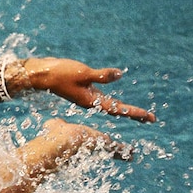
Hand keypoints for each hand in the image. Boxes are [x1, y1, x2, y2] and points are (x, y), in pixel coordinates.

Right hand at [25, 58, 155, 122]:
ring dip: (124, 109)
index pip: (118, 108)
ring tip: (137, 114)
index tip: (150, 118)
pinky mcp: (84, 90)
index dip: (134, 112)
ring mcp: (87, 96)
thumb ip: (102, 75)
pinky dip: (114, 102)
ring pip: (110, 105)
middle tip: (151, 119)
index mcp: (91, 100)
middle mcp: (90, 101)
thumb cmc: (60, 74)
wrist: (41, 75)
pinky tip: (117, 102)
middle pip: (117, 109)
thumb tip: (120, 75)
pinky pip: (103, 98)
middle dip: (133, 114)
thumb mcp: (82, 73)